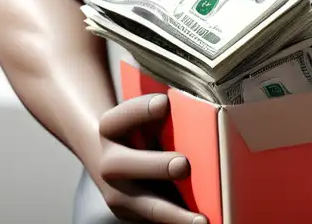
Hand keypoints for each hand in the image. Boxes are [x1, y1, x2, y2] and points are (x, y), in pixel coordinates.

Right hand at [92, 93, 207, 223]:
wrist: (107, 152)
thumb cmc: (138, 126)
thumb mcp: (143, 113)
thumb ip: (163, 109)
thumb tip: (204, 101)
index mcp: (110, 128)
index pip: (122, 116)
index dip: (142, 109)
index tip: (164, 102)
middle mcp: (108, 162)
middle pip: (124, 165)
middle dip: (155, 166)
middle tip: (183, 165)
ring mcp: (117, 193)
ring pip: (141, 204)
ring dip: (172, 213)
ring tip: (200, 221)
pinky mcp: (131, 214)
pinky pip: (153, 221)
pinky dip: (176, 222)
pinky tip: (200, 223)